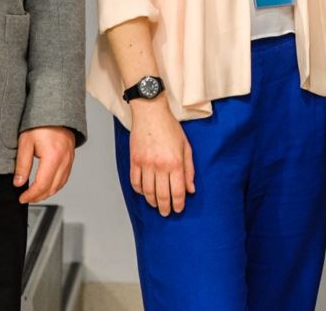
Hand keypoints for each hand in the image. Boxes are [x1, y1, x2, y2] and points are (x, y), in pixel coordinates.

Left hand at [14, 126, 76, 202]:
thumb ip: (22, 164)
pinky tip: (47, 186)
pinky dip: (56, 185)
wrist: (56, 111)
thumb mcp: (26, 142)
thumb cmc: (40, 124)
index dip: (31, 194)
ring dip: (48, 193)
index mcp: (53, 156)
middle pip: (53, 187)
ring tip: (35, 195)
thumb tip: (18, 183)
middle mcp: (64, 159)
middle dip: (39, 196)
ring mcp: (70, 159)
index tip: (21, 198)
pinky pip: (65, 177)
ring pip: (61, 184)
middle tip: (26, 198)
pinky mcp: (71, 157)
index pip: (42, 184)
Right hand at [127, 99, 194, 215]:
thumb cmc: (170, 128)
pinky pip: (135, 183)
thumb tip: (191, 189)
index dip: (178, 204)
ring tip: (156, 205)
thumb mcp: (186, 147)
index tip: (178, 209)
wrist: (151, 113)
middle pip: (162, 196)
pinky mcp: (134, 161)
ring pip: (147, 192)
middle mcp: (160, 166)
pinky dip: (139, 191)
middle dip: (165, 208)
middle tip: (166, 212)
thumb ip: (189, 169)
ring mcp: (145, 164)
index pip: (178, 192)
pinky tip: (144, 193)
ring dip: (152, 202)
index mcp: (175, 163)